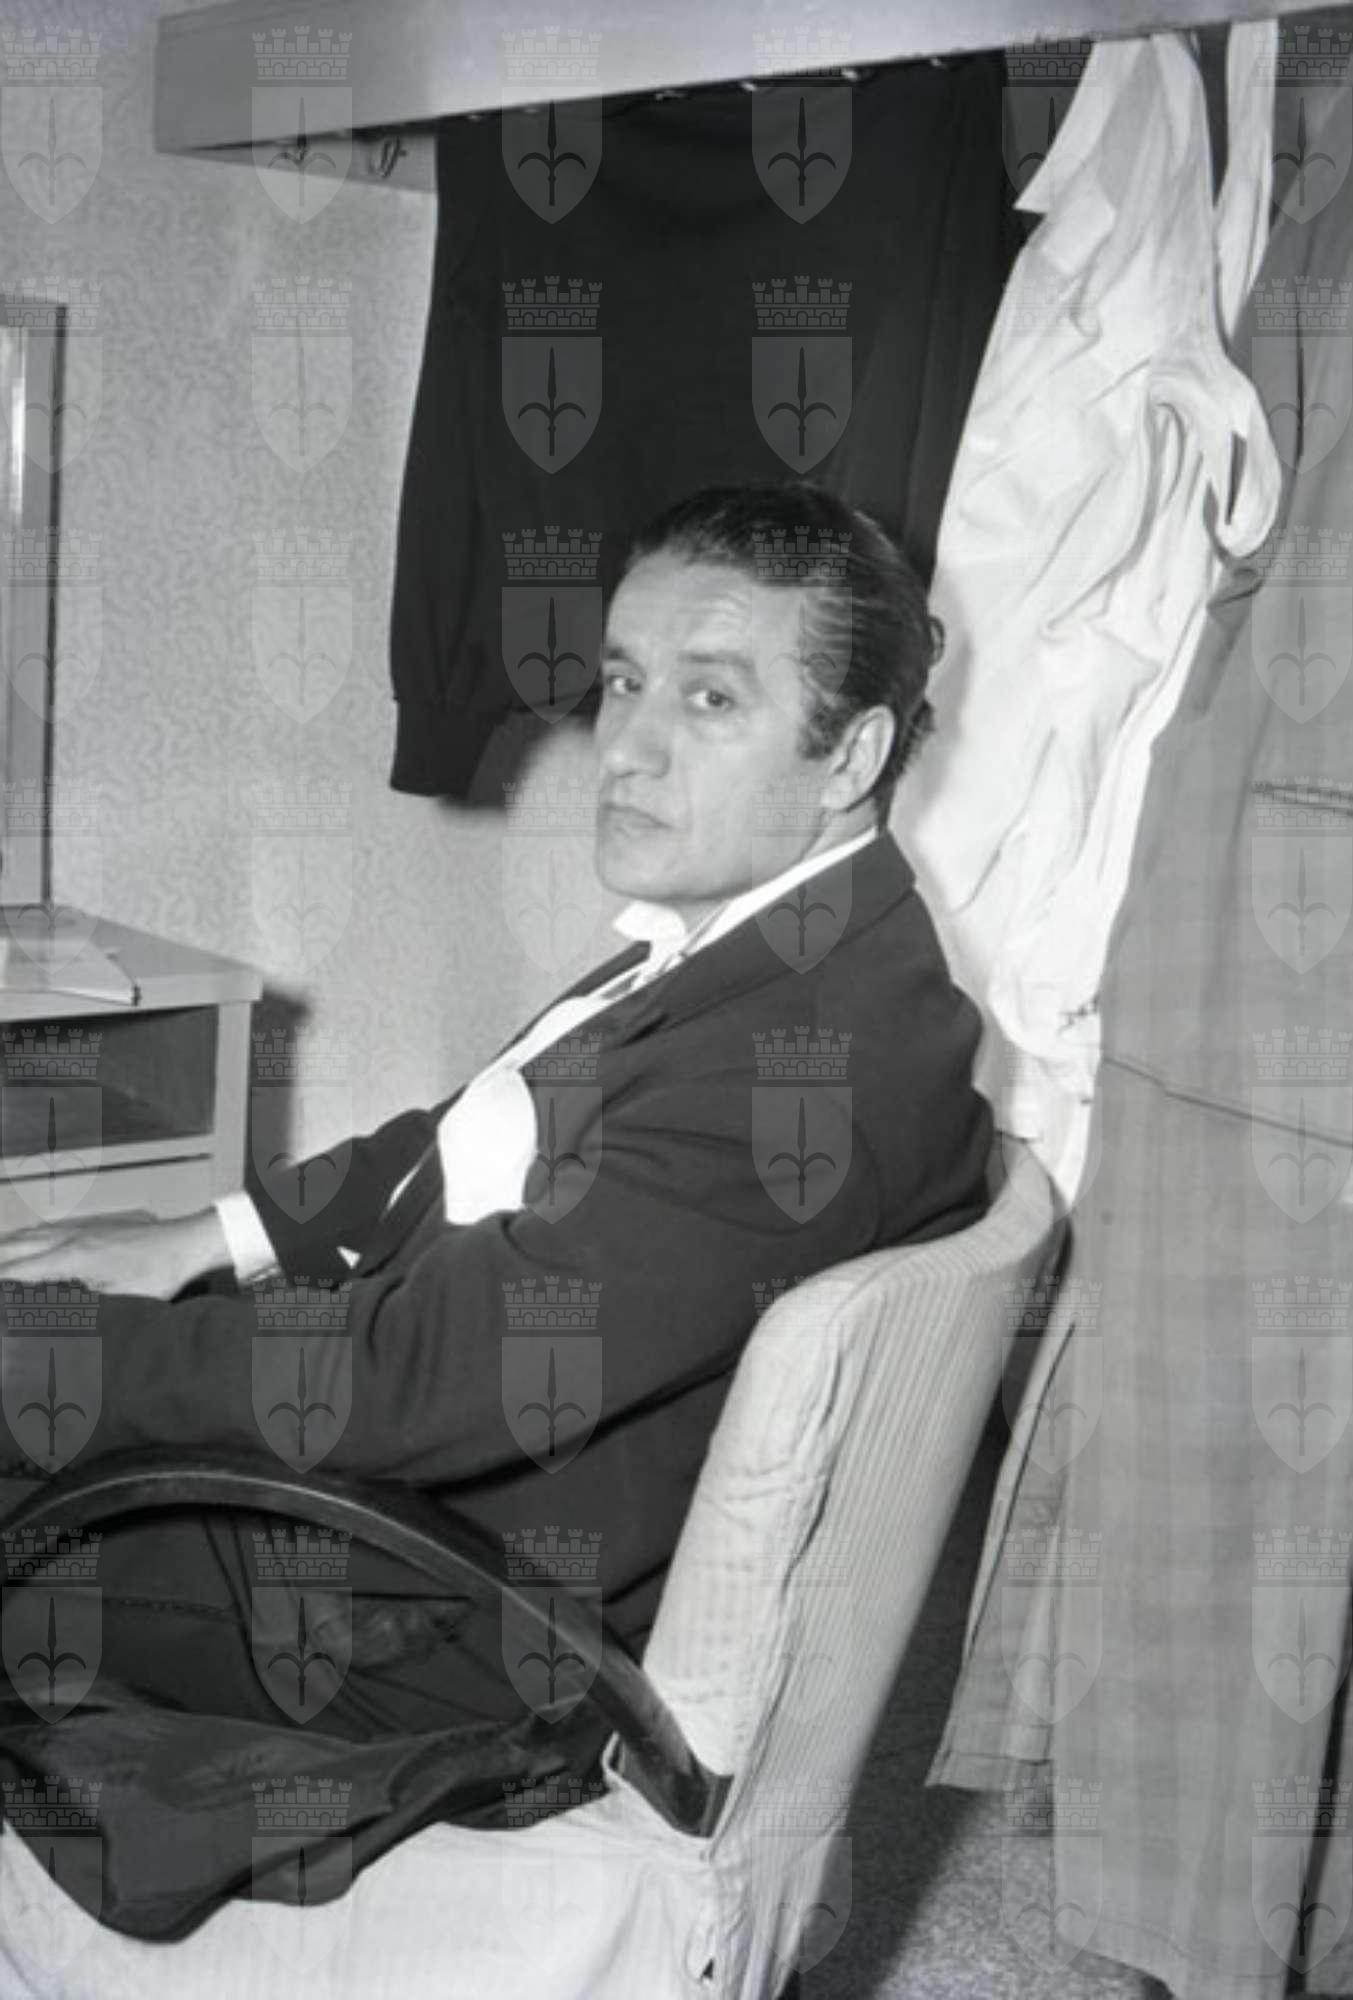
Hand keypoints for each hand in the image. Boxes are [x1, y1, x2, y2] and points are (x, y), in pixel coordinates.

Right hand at [0, 1209, 230, 1299]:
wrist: (185, 1243)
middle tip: (0, 1287)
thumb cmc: (157, 1274)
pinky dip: (29, 1237)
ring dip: (10, 1248)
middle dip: (1, 1263)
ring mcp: (80, 1228)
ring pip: (31, 1234)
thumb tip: (53, 1319)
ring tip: (2, 1264)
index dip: (2, 1285)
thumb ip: (82, 1308)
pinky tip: (29, 1242)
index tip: (0, 1305)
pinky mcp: (92, 1225)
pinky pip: (48, 1228)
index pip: (18, 1271)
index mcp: (70, 1258)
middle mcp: (68, 1238)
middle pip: (16, 1246)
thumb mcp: (119, 1300)